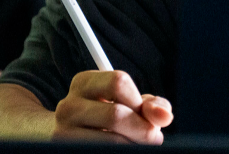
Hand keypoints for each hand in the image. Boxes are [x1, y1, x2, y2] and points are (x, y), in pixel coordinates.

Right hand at [53, 70, 172, 143]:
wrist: (67, 136)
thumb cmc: (106, 116)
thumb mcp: (126, 102)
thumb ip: (149, 104)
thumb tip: (164, 116)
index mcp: (84, 83)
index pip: (118, 82)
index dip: (140, 101)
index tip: (148, 115)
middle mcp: (69, 105)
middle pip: (116, 114)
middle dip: (143, 129)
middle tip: (153, 137)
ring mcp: (63, 132)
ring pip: (111, 141)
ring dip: (134, 146)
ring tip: (138, 146)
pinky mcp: (66, 150)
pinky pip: (103, 152)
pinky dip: (122, 153)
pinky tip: (123, 150)